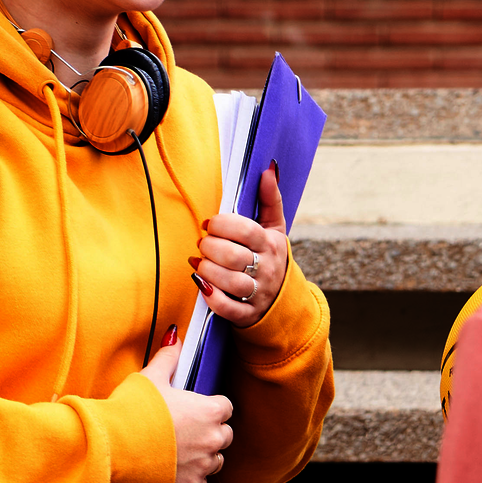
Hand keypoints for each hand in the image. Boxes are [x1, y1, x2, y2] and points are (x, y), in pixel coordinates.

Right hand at [140, 332, 234, 482]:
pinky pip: (201, 482)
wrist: (113, 447)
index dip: (211, 407)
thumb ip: (169, 357)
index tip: (196, 409)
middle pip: (225, 434)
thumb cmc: (133, 409)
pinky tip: (173, 469)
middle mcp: (213, 438)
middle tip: (186, 430)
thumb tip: (176, 337)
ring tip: (179, 450)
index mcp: (209, 410)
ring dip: (204, 455)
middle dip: (210, 432)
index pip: (226, 407)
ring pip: (216, 460)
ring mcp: (203, 464)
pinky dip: (191, 477)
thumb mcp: (151, 377)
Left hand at [191, 166, 289, 328]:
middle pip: (232, 256)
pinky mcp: (248, 314)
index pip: (245, 230)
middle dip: (209, 247)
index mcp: (270, 244)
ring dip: (207, 270)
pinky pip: (227, 308)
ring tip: (199, 263)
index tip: (209, 224)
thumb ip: (270, 199)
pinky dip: (211, 297)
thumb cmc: (270, 257)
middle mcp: (266, 269)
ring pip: (229, 282)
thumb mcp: (274, 228)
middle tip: (202, 244)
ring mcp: (258, 294)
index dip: (221, 224)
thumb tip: (268, 169)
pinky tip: (202, 284)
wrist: (282, 299)